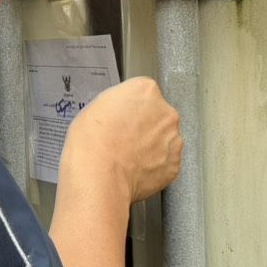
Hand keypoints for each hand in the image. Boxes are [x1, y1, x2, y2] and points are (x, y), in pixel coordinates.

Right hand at [63, 77, 182, 205]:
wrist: (98, 175)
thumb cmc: (92, 142)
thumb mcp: (97, 106)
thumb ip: (119, 104)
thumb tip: (122, 112)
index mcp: (146, 91)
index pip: (144, 93)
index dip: (131, 107)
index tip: (123, 117)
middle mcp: (166, 112)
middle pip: (159, 115)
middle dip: (146, 126)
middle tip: (125, 138)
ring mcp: (173, 140)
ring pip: (165, 140)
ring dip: (152, 146)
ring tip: (128, 157)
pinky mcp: (174, 165)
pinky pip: (166, 163)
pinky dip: (154, 167)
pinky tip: (135, 169)